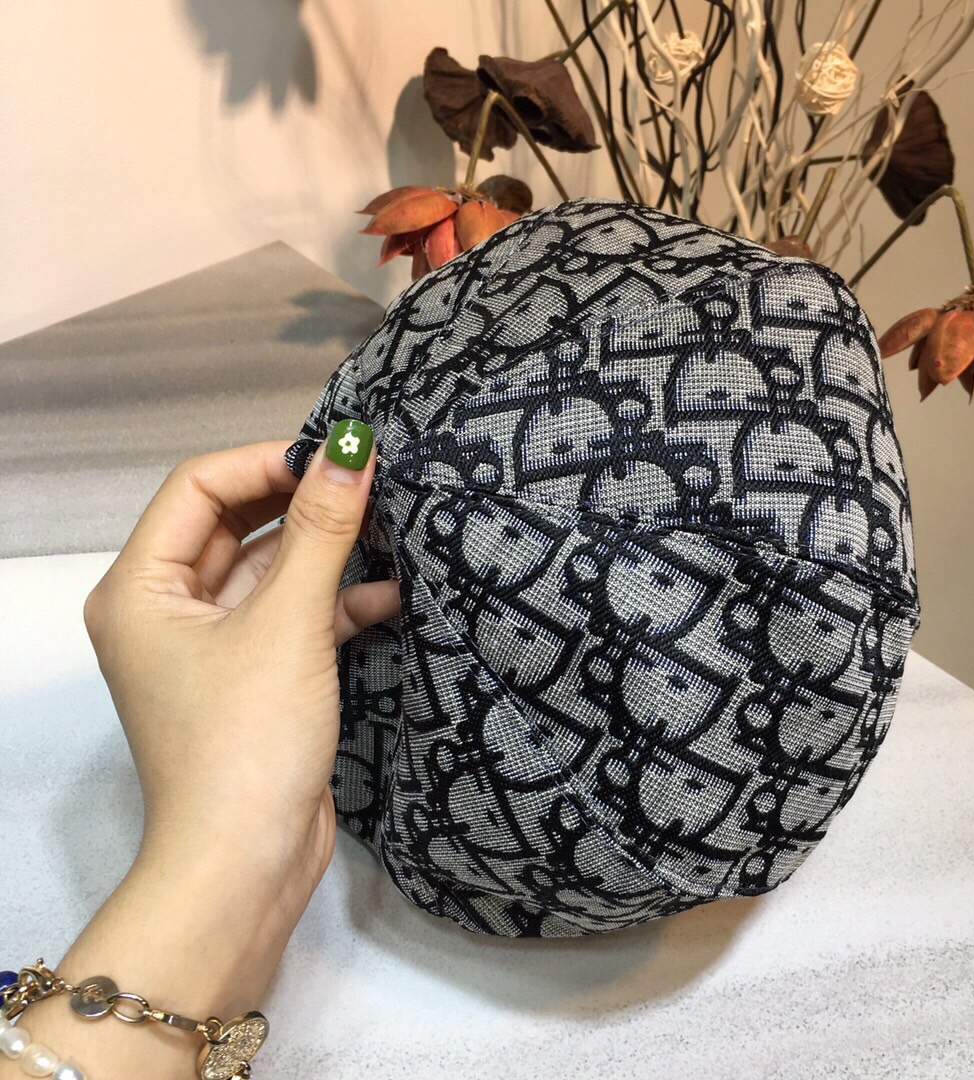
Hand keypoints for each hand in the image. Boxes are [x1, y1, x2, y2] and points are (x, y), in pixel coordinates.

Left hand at [81, 424, 398, 940]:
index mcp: (140, 588)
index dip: (267, 461)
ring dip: (324, 554)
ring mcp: (209, 647)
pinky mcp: (252, 678)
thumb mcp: (288, 624)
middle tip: (367, 482)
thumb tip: (352, 449)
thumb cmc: (247, 742)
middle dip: (300, 502)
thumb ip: (321, 532)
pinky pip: (289, 618)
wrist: (248, 866)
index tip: (338, 457)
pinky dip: (333, 604)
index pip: (199, 487)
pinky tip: (389, 595)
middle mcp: (165, 610)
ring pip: (268, 572)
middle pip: (234, 525)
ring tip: (389, 528)